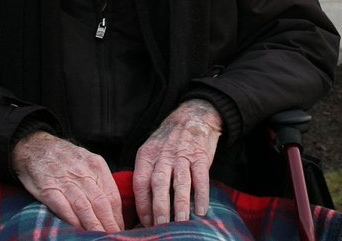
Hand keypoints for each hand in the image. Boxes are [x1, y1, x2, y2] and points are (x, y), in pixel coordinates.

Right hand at [10, 131, 123, 231]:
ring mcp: (65, 181)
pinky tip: (79, 231)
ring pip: (84, 208)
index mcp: (96, 165)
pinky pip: (63, 208)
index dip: (118, 216)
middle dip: (109, 224)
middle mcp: (83, 172)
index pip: (112, 195)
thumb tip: (112, 206)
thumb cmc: (64, 157)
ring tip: (100, 237)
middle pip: (101, 203)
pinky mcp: (48, 189)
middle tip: (114, 237)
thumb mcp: (86, 161)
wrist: (35, 145)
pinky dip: (73, 221)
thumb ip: (98, 180)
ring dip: (94, 226)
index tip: (120, 228)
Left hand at [132, 99, 223, 225]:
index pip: (140, 183)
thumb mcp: (152, 151)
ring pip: (180, 183)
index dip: (142, 204)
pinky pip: (201, 178)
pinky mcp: (200, 156)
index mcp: (147, 155)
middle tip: (160, 226)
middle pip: (158, 184)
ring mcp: (183, 156)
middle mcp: (163, 156)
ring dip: (180, 204)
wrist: (193, 115)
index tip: (146, 223)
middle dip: (159, 207)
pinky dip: (201, 195)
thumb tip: (145, 208)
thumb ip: (148, 174)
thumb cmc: (169, 141)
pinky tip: (202, 210)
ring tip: (181, 222)